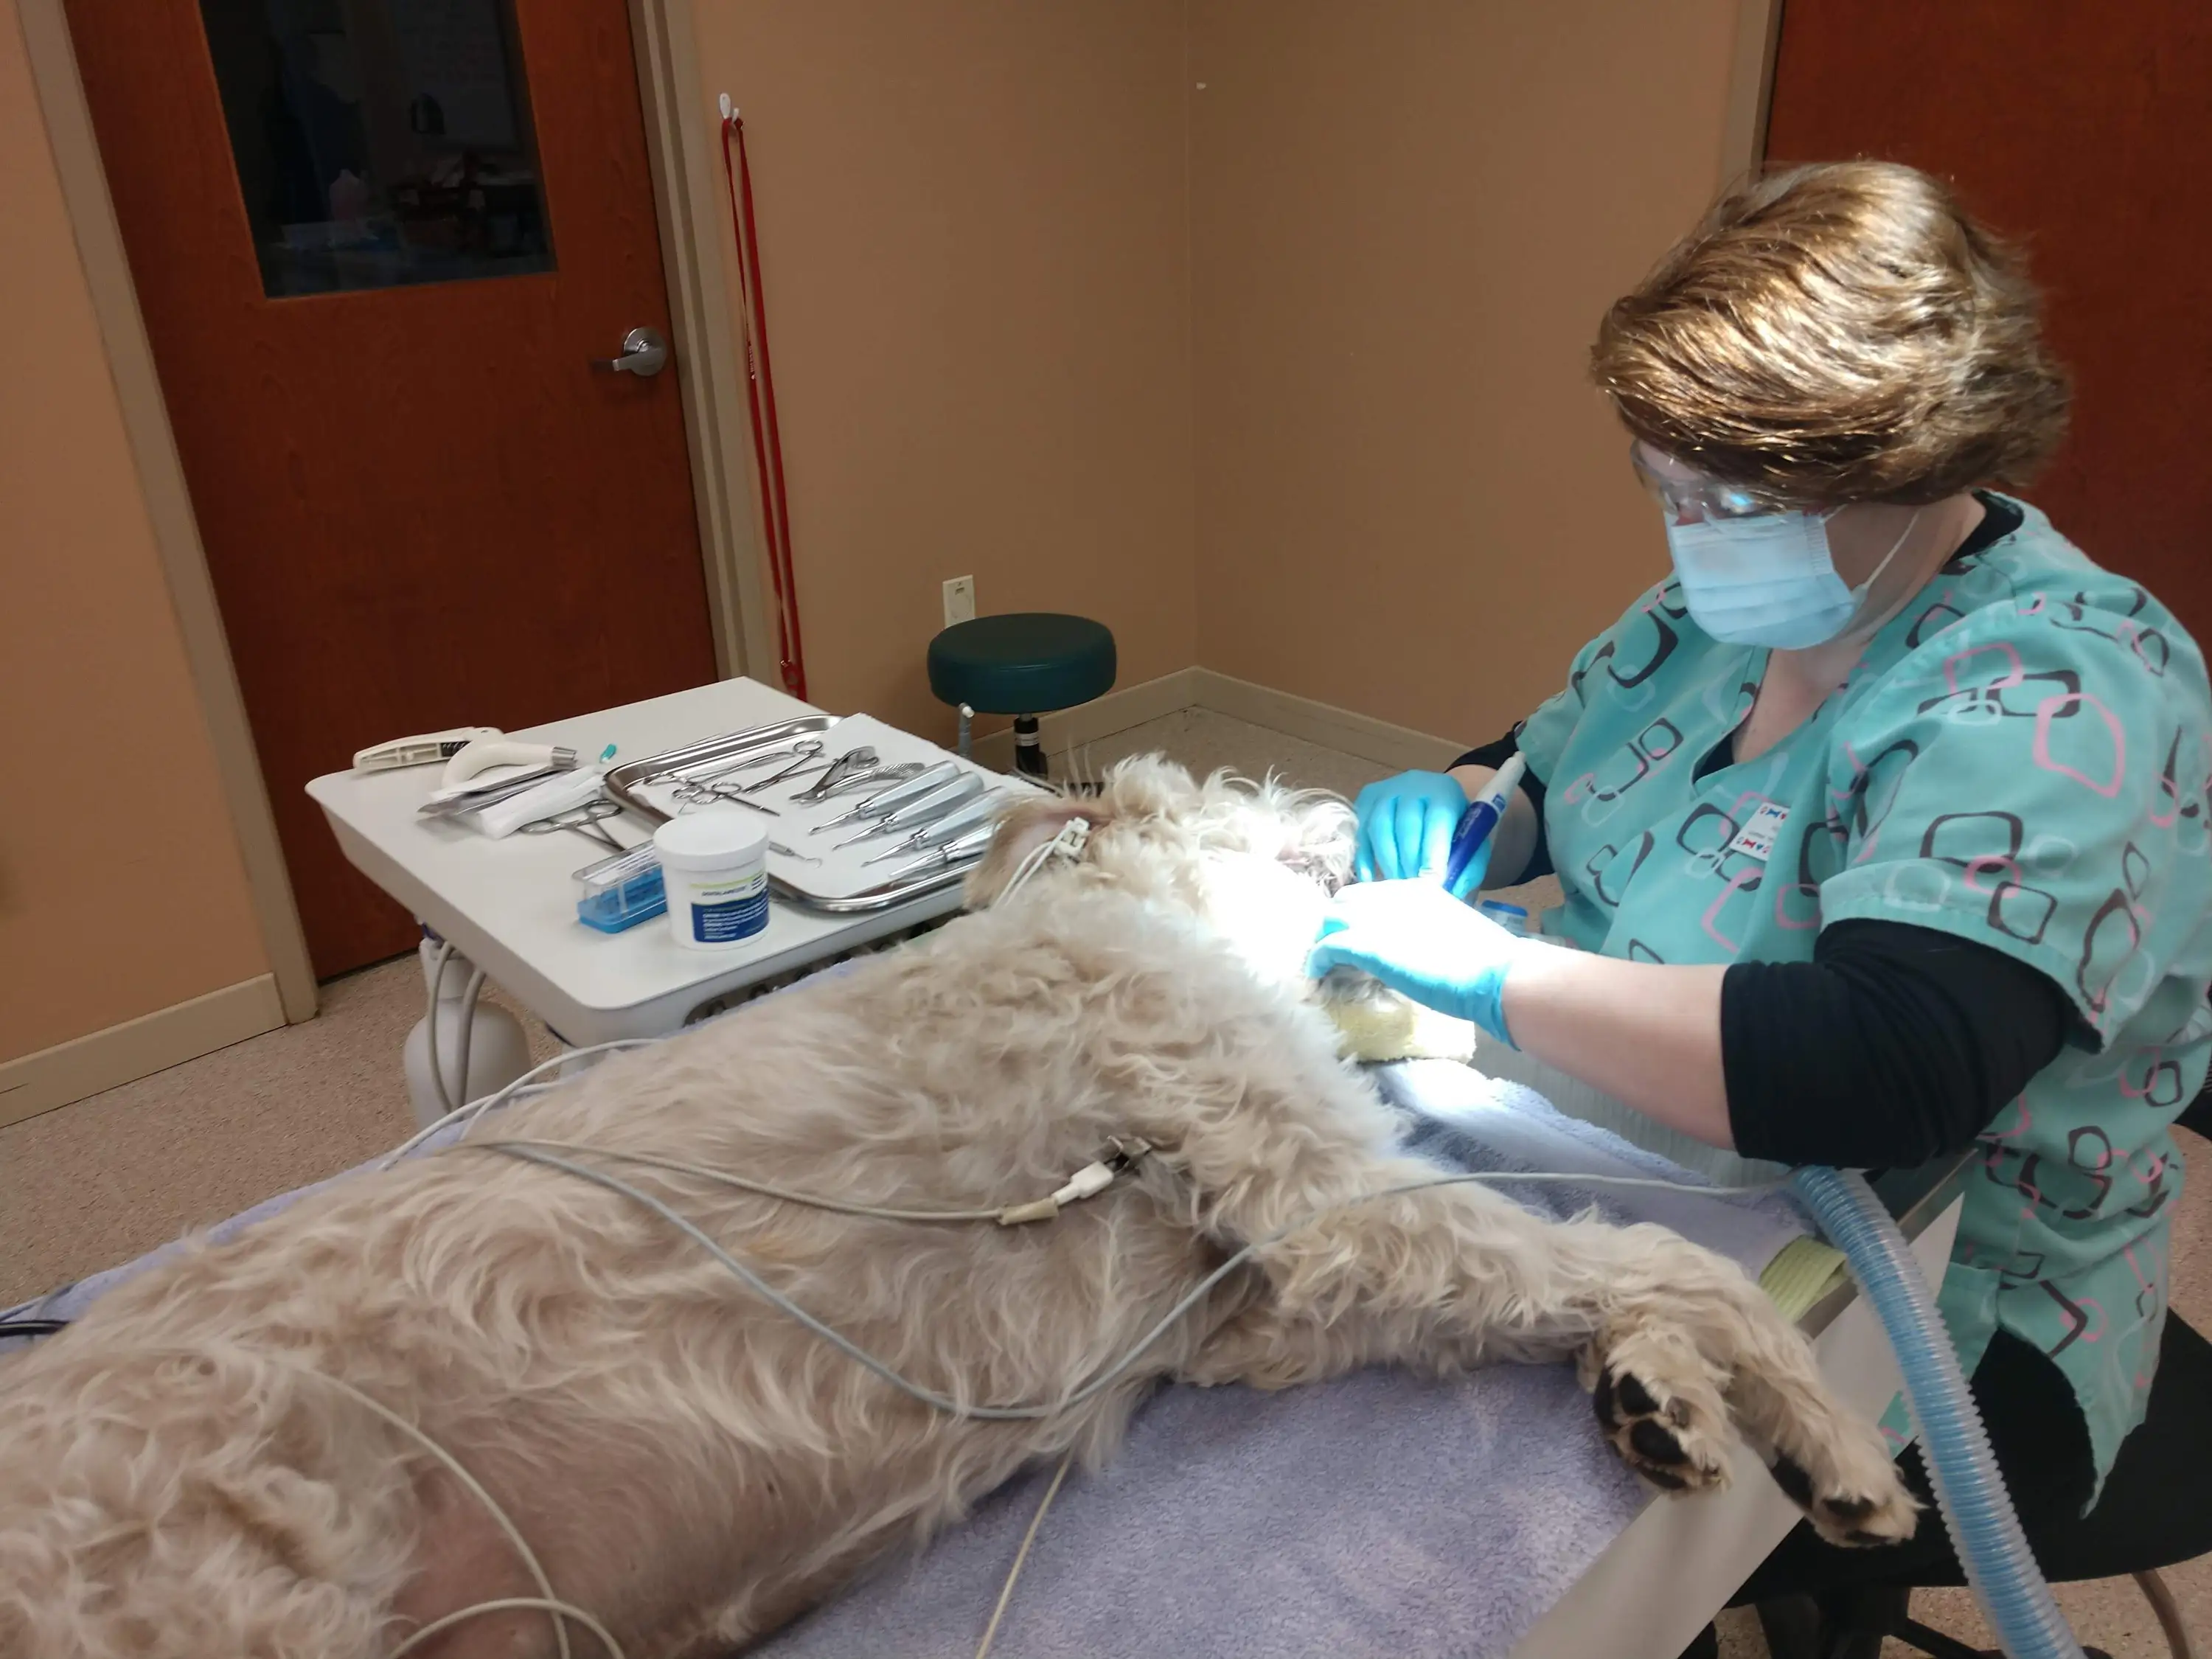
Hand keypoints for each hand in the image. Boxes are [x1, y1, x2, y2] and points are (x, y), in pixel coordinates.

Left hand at [1306, 879, 1530, 1042]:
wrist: (1493, 971)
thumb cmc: (1485, 957)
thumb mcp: (1450, 928)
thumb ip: (1424, 927)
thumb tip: (1409, 945)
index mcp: (1414, 888)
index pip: (1372, 893)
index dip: (1360, 915)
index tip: (1360, 934)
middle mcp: (1391, 894)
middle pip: (1345, 900)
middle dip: (1338, 922)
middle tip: (1338, 948)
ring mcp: (1376, 917)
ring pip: (1331, 919)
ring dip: (1326, 939)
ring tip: (1326, 962)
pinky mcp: (1365, 944)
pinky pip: (1326, 946)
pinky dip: (1318, 959)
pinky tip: (1317, 973)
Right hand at [1353, 771, 1484, 893]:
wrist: (1432, 796)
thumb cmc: (1454, 824)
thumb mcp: (1472, 841)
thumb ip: (1468, 866)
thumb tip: (1450, 891)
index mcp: (1444, 791)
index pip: (1438, 820)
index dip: (1434, 853)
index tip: (1433, 883)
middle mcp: (1413, 784)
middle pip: (1406, 825)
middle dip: (1410, 861)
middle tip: (1414, 888)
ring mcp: (1385, 790)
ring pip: (1379, 828)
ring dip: (1388, 861)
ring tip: (1397, 883)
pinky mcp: (1366, 800)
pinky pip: (1360, 832)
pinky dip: (1364, 858)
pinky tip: (1370, 878)